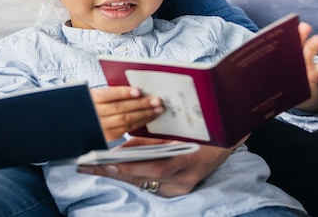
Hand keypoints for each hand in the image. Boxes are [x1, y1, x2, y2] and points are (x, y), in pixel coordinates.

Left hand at [77, 136, 245, 196]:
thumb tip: (125, 139)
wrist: (230, 138)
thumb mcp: (180, 128)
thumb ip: (155, 136)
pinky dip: (133, 176)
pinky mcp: (180, 190)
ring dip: (118, 175)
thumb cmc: (205, 127)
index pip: (151, 167)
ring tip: (93, 168)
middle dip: (112, 172)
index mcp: (186, 161)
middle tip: (86, 166)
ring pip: (143, 183)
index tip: (103, 160)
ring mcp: (182, 187)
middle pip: (142, 178)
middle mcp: (184, 179)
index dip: (126, 164)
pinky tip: (114, 170)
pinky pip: (151, 184)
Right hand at [90, 86, 163, 140]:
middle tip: (157, 100)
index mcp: (89, 99)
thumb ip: (109, 91)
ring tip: (158, 108)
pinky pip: (127, 129)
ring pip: (125, 120)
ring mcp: (100, 127)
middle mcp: (93, 115)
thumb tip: (135, 88)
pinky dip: (140, 122)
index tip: (138, 91)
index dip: (123, 93)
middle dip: (140, 104)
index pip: (106, 95)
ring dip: (144, 114)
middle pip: (119, 108)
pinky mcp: (108, 136)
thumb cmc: (90, 102)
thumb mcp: (93, 92)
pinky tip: (150, 117)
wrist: (78, 121)